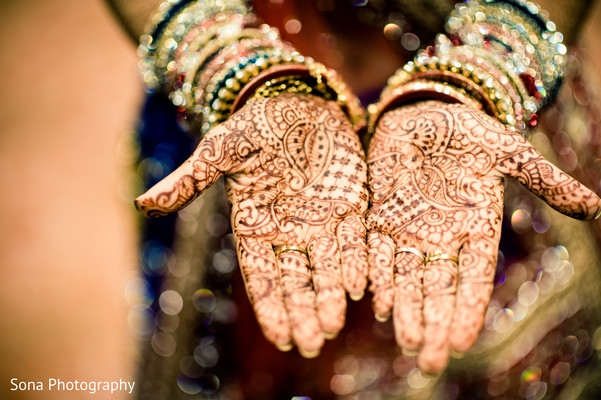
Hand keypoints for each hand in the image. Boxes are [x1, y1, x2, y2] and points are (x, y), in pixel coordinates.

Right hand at [135, 93, 368, 356]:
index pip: (262, 276)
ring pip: (326, 267)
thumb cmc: (253, 126)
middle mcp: (289, 230)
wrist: (294, 102)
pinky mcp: (350, 202)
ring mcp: (320, 219)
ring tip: (332, 328)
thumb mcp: (219, 151)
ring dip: (329, 298)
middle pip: (296, 280)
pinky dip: (355, 262)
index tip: (280, 337)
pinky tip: (358, 288)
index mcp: (255, 225)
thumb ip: (190, 180)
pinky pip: (354, 238)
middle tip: (310, 344)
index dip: (271, 306)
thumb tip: (143, 203)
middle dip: (303, 313)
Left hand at [366, 100, 599, 372]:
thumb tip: (593, 208)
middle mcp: (441, 236)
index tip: (461, 343)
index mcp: (475, 228)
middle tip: (429, 361)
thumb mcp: (508, 153)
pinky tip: (377, 304)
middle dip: (433, 324)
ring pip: (406, 277)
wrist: (424, 114)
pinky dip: (377, 276)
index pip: (473, 277)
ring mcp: (408, 228)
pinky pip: (375, 250)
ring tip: (405, 343)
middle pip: (437, 288)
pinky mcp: (379, 215)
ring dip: (405, 311)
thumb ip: (543, 180)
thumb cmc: (468, 133)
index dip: (467, 310)